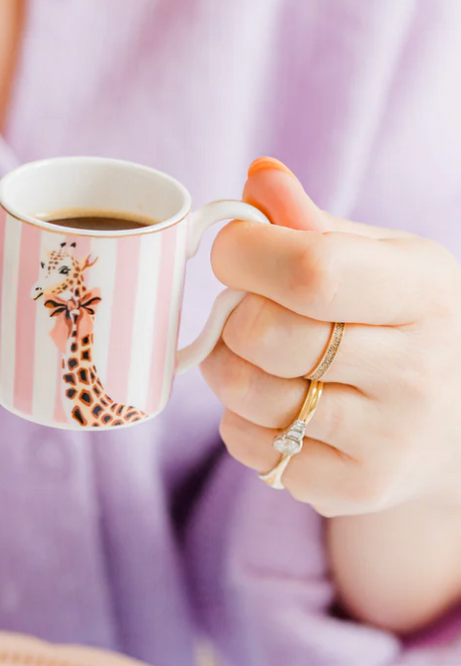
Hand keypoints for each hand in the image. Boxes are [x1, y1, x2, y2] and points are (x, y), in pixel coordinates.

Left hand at [201, 159, 460, 517]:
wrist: (454, 425)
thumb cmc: (398, 322)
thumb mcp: (376, 259)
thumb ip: (309, 222)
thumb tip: (259, 178)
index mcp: (427, 291)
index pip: (311, 270)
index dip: (245, 254)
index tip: (232, 250)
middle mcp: (419, 369)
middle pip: (270, 335)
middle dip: (232, 316)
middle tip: (243, 310)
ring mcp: (391, 438)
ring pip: (251, 394)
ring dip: (227, 368)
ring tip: (255, 355)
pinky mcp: (356, 487)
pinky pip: (252, 447)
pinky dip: (242, 422)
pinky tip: (276, 405)